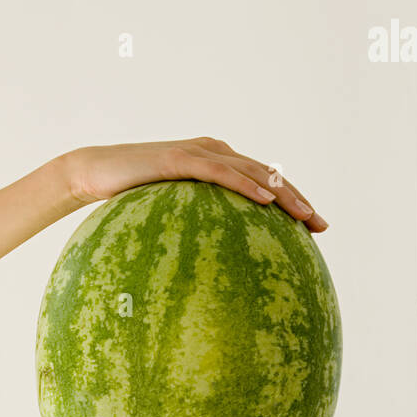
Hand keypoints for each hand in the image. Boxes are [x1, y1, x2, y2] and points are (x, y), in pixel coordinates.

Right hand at [65, 137, 326, 230]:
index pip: (262, 183)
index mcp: (215, 162)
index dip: (290, 203)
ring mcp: (199, 151)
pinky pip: (222, 172)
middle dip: (297, 200)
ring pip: (252, 171)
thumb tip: (213, 265)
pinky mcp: (182, 158)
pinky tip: (267, 202)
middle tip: (322, 226)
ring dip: (282, 194)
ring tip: (306, 215)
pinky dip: (247, 185)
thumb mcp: (169, 215)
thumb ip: (195, 226)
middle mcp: (214, 151)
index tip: (313, 229)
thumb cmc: (129, 198)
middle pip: (267, 176)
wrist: (94, 173)